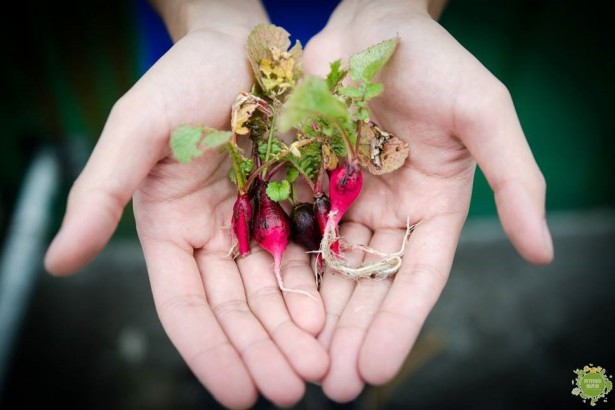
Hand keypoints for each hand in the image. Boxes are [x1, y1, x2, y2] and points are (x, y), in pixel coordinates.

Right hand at [44, 3, 327, 407]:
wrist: (243, 46)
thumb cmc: (184, 78)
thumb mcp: (137, 129)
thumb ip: (100, 194)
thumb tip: (56, 263)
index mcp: (170, 230)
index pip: (187, 305)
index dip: (210, 351)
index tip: (236, 395)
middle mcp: (213, 237)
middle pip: (237, 309)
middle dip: (263, 352)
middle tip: (291, 391)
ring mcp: (255, 224)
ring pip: (275, 293)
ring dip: (295, 334)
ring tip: (320, 368)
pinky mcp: (293, 207)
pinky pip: (307, 257)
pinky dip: (317, 290)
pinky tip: (333, 318)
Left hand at [303, 0, 553, 401]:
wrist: (373, 23)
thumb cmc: (437, 63)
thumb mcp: (486, 116)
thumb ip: (516, 180)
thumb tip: (543, 251)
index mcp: (434, 208)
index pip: (417, 278)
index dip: (399, 324)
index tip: (376, 366)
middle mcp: (389, 214)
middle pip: (369, 286)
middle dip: (351, 335)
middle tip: (332, 386)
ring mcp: (345, 202)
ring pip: (328, 271)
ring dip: (315, 318)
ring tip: (299, 365)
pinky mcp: (307, 184)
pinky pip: (294, 234)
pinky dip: (285, 272)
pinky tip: (270, 310)